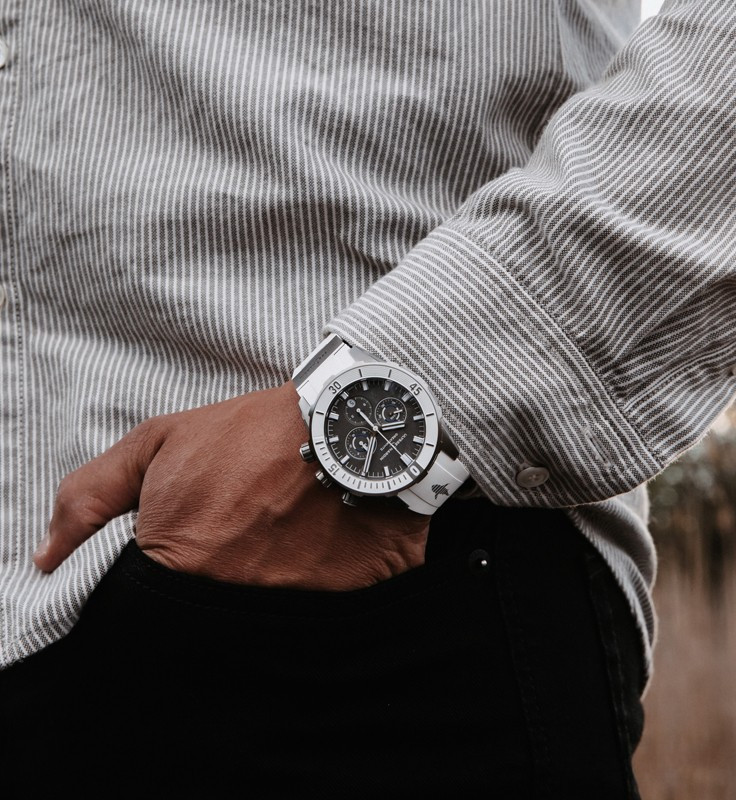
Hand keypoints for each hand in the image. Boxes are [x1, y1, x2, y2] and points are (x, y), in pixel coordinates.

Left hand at [33, 382, 430, 589]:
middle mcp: (227, 593)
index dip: (152, 579)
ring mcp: (280, 603)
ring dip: (246, 591)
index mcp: (177, 559)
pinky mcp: (328, 604)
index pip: (138, 608)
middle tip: (223, 542)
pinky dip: (290, 594)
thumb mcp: (158, 443)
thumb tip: (45, 558)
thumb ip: (90, 498)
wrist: (343, 425)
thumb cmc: (247, 431)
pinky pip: (294, 620)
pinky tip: (296, 556)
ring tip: (262, 544)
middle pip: (190, 617)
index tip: (172, 554)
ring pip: (240, 623)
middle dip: (198, 587)